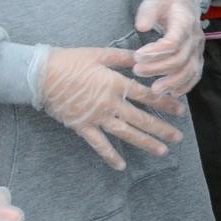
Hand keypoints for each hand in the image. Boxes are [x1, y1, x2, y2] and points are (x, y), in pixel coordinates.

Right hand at [33, 46, 186, 171]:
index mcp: (116, 84)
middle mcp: (110, 103)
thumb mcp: (100, 54)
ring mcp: (96, 117)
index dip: (165, 103)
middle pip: (141, 118)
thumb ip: (124, 57)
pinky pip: (98, 144)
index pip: (147, 96)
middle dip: (162, 129)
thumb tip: (144, 56)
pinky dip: (110, 155)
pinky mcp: (82, 127)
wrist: (39, 75)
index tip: (181, 111)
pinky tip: (122, 166)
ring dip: (145, 143)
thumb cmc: (70, 61)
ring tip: (162, 151)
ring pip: (126, 133)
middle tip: (178, 138)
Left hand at [132, 0, 205, 97]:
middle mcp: (195, 37)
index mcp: (185, 21)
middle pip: (180, 59)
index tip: (137, 56)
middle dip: (158, 68)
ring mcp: (198, 48)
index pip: (173, 42)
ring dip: (173, 82)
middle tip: (137, 70)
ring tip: (154, 90)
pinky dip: (186, 85)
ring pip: (190, 70)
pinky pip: (196, 74)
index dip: (155, 53)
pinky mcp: (197, 56)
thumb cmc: (165, 0)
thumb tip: (141, 27)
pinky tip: (173, 93)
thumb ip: (147, 12)